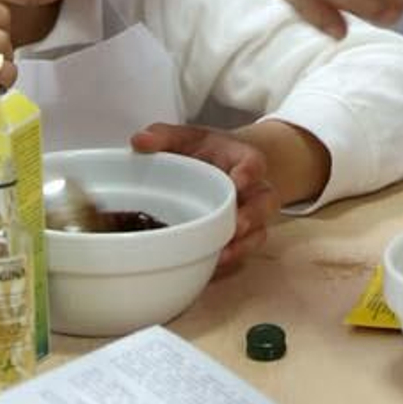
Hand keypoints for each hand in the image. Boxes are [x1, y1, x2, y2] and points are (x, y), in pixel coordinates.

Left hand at [130, 123, 278, 275]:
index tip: (237, 181)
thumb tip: (139, 142)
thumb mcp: (185, 138)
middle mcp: (253, 188)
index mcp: (241, 159)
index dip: (249, 173)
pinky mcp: (243, 236)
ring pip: (258, 230)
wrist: (218, 166)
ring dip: (243, 244)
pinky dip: (232, 259)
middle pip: (263, 202)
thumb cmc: (203, 152)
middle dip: (252, 216)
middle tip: (235, 226)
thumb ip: (163, 136)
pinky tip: (213, 267)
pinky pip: (245, 250)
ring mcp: (252, 214)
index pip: (254, 164)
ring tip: (223, 255)